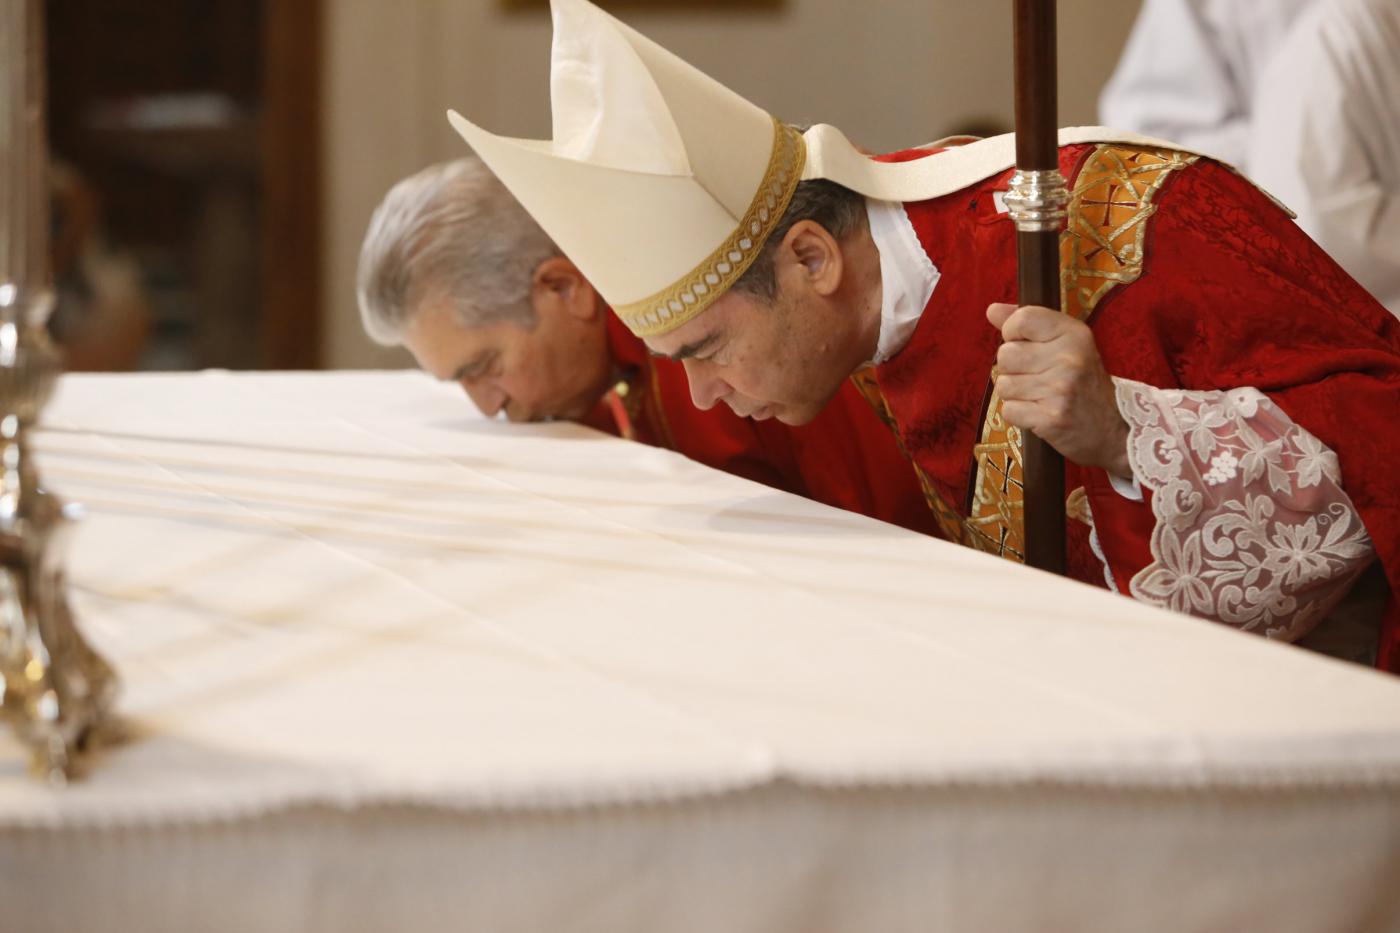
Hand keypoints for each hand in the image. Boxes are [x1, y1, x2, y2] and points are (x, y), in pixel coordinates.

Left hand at [986, 303, 1131, 478]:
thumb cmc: (1082, 383)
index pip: (1022, 320)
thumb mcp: (1066, 345)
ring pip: (1004, 384)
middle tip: (1038, 377)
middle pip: (1005, 355)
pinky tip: (1039, 413)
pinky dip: (1019, 415)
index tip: (1025, 344)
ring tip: (1039, 396)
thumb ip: (1029, 324)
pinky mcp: (1051, 418)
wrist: (1112, 429)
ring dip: (1015, 394)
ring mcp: (1060, 389)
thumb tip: (993, 310)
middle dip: (1013, 369)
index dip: (1012, 334)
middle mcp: (1069, 358)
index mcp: (1074, 334)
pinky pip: (1009, 410)